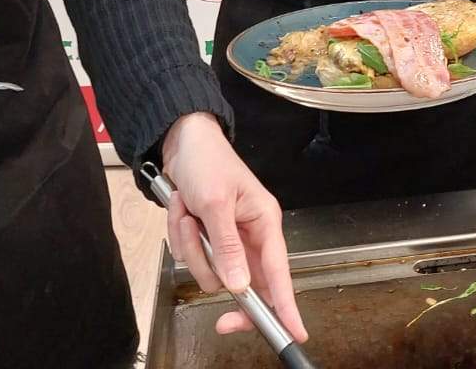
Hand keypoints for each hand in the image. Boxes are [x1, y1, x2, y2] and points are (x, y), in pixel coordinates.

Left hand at [161, 113, 306, 341]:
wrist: (181, 142)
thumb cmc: (207, 161)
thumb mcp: (215, 202)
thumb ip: (228, 246)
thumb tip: (240, 286)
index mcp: (264, 222)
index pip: (280, 272)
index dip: (287, 305)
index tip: (295, 332)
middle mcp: (250, 234)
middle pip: (242, 281)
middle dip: (216, 272)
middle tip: (219, 318)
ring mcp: (228, 238)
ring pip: (211, 271)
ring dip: (192, 246)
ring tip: (187, 213)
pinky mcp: (208, 238)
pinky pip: (193, 257)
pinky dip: (182, 237)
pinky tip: (183, 211)